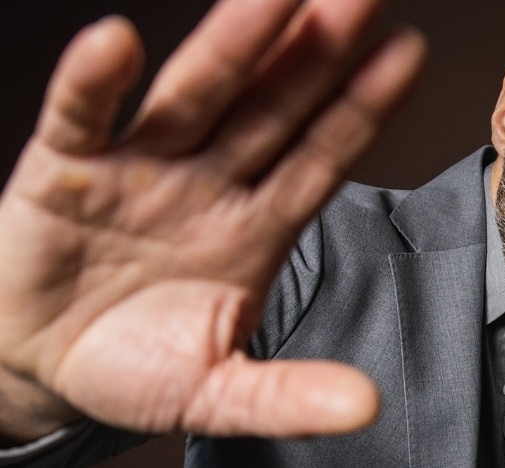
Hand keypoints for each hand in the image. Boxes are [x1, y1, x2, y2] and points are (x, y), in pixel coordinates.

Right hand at [0, 0, 424, 441]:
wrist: (38, 363)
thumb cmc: (134, 365)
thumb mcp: (216, 392)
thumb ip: (284, 396)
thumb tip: (365, 407)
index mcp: (256, 226)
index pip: (322, 158)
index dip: (363, 109)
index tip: (406, 55)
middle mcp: (210, 182)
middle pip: (274, 108)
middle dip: (317, 54)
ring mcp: (142, 167)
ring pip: (195, 96)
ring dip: (233, 45)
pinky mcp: (65, 171)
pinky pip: (81, 119)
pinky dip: (95, 85)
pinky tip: (118, 44)